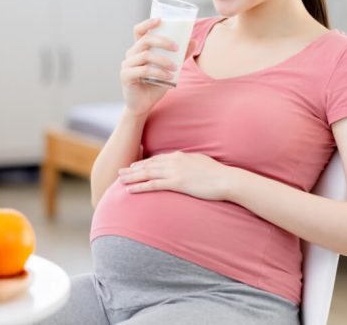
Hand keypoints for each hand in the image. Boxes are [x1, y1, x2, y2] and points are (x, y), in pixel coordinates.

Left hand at [117, 151, 234, 200]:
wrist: (226, 179)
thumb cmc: (217, 174)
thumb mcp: (201, 163)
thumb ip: (190, 162)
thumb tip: (186, 165)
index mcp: (180, 156)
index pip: (157, 159)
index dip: (143, 163)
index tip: (133, 166)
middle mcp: (174, 161)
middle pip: (148, 165)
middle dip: (133, 169)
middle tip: (120, 172)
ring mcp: (175, 172)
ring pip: (147, 174)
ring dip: (132, 177)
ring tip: (120, 180)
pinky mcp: (177, 183)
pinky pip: (154, 185)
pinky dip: (140, 187)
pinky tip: (130, 190)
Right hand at [120, 18, 196, 115]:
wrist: (144, 105)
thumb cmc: (155, 84)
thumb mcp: (170, 68)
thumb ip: (180, 56)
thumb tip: (193, 41)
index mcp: (139, 49)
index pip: (139, 31)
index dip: (147, 23)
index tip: (160, 20)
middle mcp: (131, 54)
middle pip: (145, 40)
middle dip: (162, 41)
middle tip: (177, 48)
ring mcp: (126, 65)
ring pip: (145, 55)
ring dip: (163, 60)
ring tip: (176, 67)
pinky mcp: (126, 76)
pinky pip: (143, 70)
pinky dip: (158, 72)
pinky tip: (168, 76)